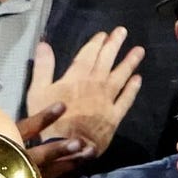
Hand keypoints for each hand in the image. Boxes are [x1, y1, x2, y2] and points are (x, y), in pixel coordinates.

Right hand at [17, 103, 95, 177]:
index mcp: (3, 147)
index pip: (27, 128)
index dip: (45, 118)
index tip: (63, 106)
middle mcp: (13, 164)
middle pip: (42, 154)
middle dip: (62, 148)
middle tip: (82, 143)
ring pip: (49, 172)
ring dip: (70, 164)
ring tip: (90, 153)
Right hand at [26, 27, 143, 155]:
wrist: (67, 146)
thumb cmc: (50, 119)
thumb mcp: (38, 91)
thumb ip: (43, 67)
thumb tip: (44, 44)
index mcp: (76, 77)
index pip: (88, 54)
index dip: (96, 43)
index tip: (104, 34)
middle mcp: (94, 84)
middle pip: (106, 60)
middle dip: (114, 44)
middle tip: (123, 31)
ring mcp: (107, 100)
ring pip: (120, 76)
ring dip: (129, 62)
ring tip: (139, 50)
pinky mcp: (114, 116)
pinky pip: (126, 99)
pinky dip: (133, 89)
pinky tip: (138, 79)